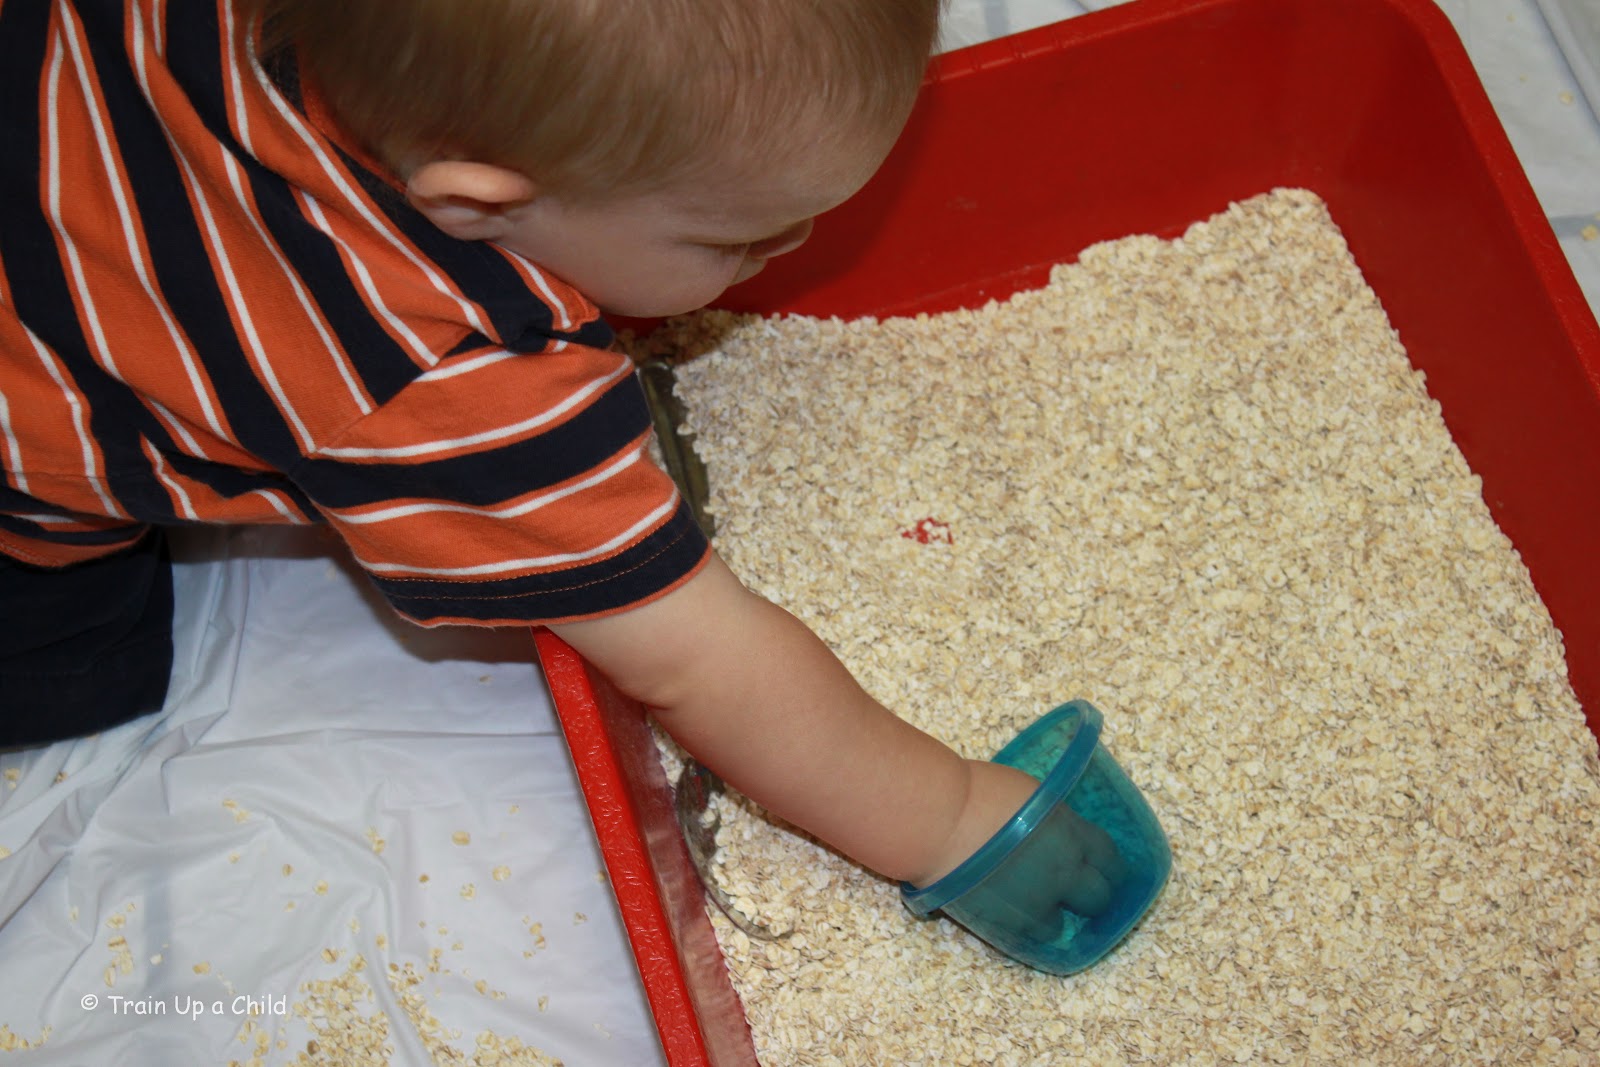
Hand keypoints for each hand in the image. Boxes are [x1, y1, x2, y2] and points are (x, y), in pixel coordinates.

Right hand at [975, 799, 1128, 942]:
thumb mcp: (1029, 794)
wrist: (940, 821)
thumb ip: (1048, 818)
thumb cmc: (976, 793)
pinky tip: (1012, 914)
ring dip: (1052, 916)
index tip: (1107, 871)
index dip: (1111, 867)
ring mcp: (1037, 901)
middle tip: (1076, 893)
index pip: (1109, 857)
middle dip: (1091, 896)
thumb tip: (1049, 831)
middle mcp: (1063, 870)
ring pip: (1061, 925)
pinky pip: (1027, 936)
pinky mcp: (1008, 922)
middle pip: (1098, 897)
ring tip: (1036, 908)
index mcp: (1071, 832)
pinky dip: (1023, 927)